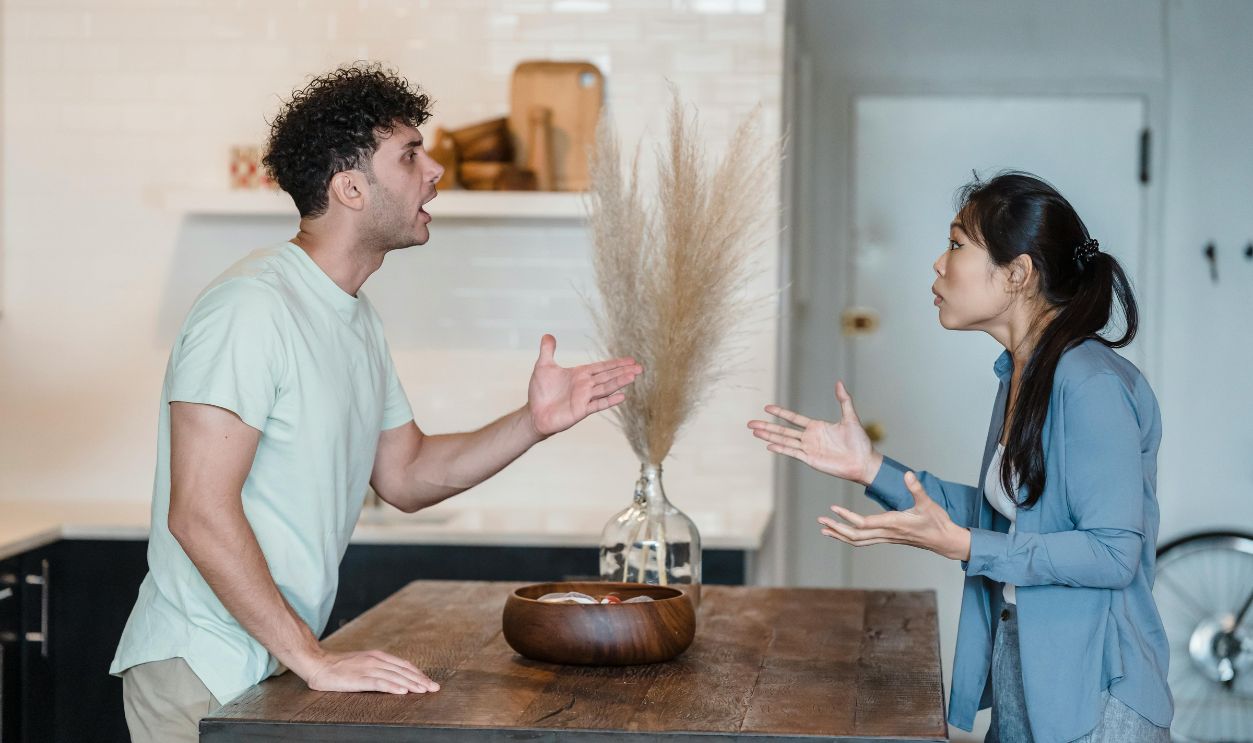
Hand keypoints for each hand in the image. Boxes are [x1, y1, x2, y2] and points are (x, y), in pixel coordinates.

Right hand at [304, 649, 439, 694]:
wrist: (317, 664)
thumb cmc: (339, 666)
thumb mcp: (362, 663)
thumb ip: (377, 668)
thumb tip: (394, 678)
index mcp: (378, 656)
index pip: (403, 665)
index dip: (417, 673)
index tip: (429, 682)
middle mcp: (375, 660)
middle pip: (403, 670)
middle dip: (420, 680)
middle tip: (434, 688)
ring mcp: (367, 668)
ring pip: (394, 676)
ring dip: (411, 684)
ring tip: (424, 691)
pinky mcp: (358, 678)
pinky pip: (379, 682)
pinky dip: (392, 687)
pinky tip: (402, 691)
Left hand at [525, 334, 642, 437]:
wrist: (535, 413)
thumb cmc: (540, 392)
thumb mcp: (543, 366)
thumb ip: (548, 350)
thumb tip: (548, 334)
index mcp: (580, 374)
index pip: (601, 367)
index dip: (616, 363)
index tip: (631, 360)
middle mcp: (585, 385)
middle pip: (608, 376)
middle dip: (624, 371)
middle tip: (640, 367)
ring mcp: (584, 398)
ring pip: (606, 388)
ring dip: (620, 382)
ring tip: (634, 376)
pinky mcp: (581, 410)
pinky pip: (598, 404)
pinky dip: (610, 400)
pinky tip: (622, 396)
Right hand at [747, 380, 881, 484]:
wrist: (863, 461)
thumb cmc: (859, 441)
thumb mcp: (851, 417)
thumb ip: (844, 400)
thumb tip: (839, 382)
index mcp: (817, 427)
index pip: (793, 418)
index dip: (780, 412)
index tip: (767, 407)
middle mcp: (809, 438)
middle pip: (783, 430)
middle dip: (766, 426)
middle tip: (750, 423)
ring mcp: (808, 449)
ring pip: (783, 440)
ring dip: (768, 436)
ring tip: (754, 432)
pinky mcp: (810, 459)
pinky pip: (792, 453)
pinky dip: (780, 449)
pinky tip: (768, 445)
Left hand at [817, 471, 970, 560]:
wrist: (944, 540)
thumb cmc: (937, 521)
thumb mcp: (928, 503)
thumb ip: (916, 488)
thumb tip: (908, 475)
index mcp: (893, 523)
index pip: (864, 523)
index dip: (847, 517)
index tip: (833, 509)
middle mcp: (887, 533)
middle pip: (855, 535)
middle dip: (837, 528)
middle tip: (820, 521)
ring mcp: (886, 538)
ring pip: (858, 541)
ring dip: (840, 535)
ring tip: (824, 530)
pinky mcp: (888, 538)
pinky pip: (865, 541)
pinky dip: (851, 538)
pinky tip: (843, 533)